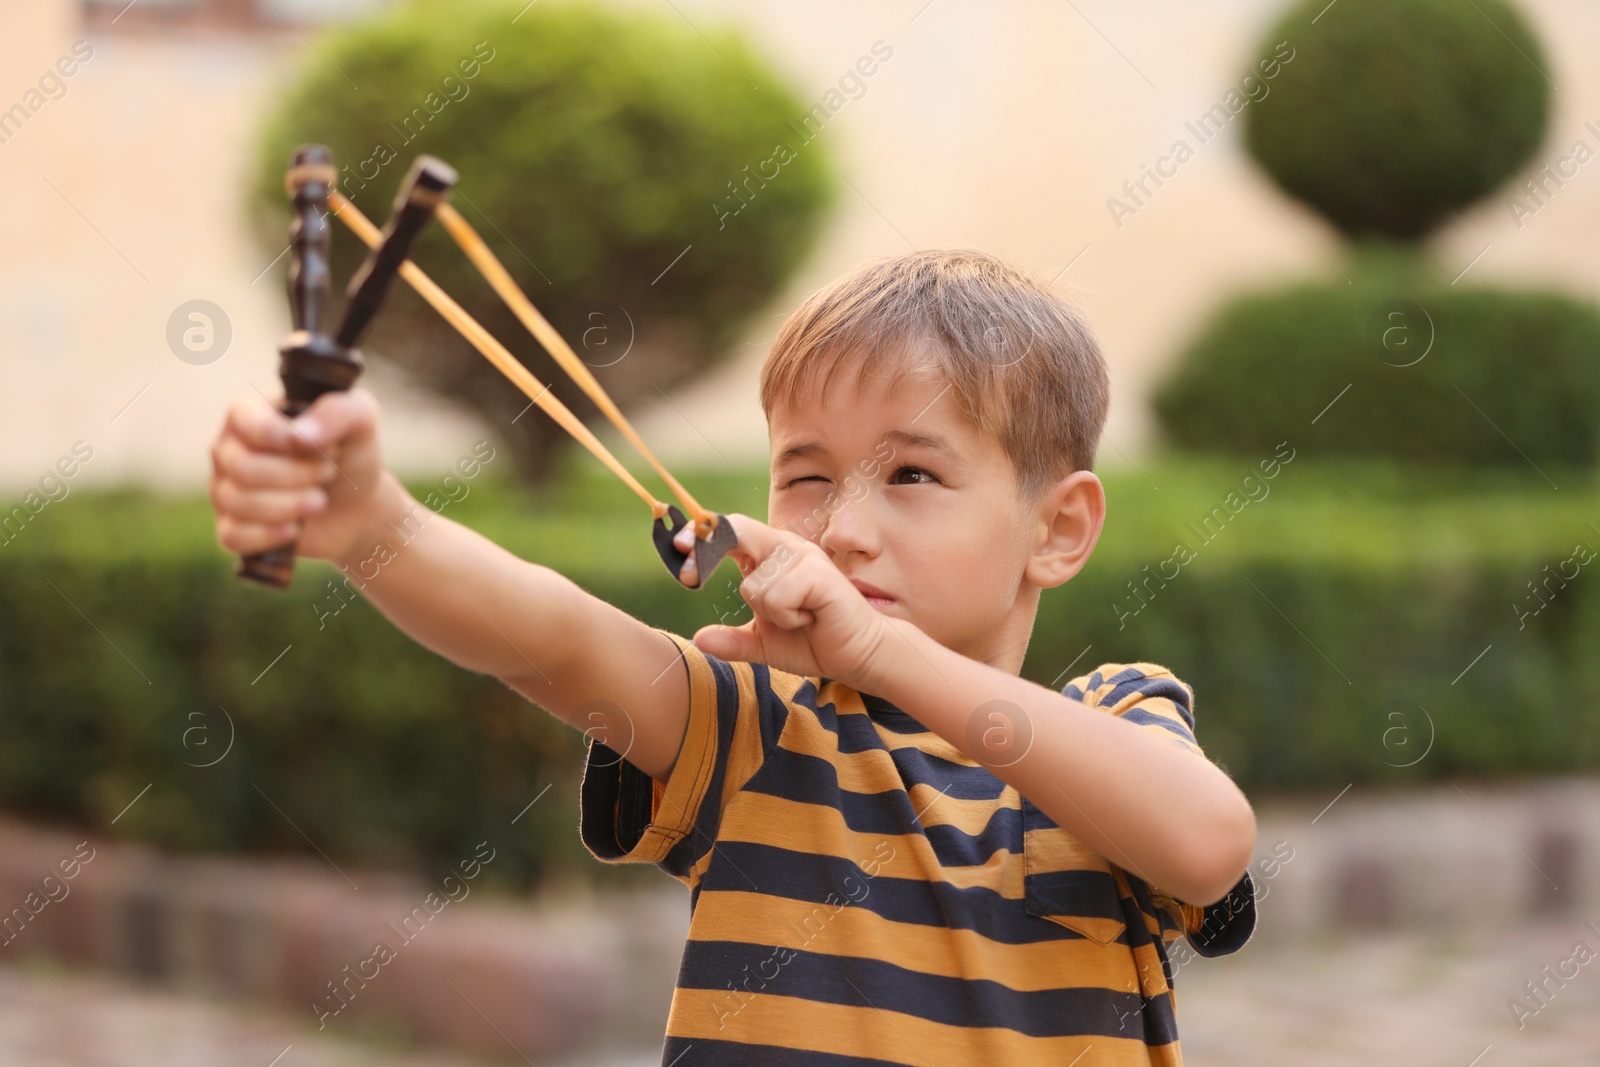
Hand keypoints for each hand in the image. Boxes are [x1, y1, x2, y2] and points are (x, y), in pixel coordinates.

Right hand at [210, 388, 394, 563]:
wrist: (356, 505)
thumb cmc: (349, 455)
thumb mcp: (360, 421)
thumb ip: (337, 412)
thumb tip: (299, 435)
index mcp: (248, 412)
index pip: (248, 424)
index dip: (284, 440)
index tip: (319, 448)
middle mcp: (227, 448)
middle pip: (243, 467)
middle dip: (296, 476)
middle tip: (327, 475)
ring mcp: (224, 488)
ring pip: (239, 502)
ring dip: (290, 505)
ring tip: (320, 501)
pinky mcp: (230, 526)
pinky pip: (233, 536)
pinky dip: (269, 535)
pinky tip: (295, 529)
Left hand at [677, 513, 898, 690]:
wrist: (856, 654)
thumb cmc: (812, 641)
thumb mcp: (762, 644)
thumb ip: (731, 641)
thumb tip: (698, 638)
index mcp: (769, 556)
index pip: (730, 532)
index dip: (702, 535)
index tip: (676, 548)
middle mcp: (785, 548)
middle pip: (738, 532)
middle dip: (708, 550)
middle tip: (688, 574)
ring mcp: (804, 557)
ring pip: (754, 584)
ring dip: (769, 614)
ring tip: (797, 618)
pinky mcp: (819, 574)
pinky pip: (777, 596)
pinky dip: (787, 616)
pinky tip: (810, 618)